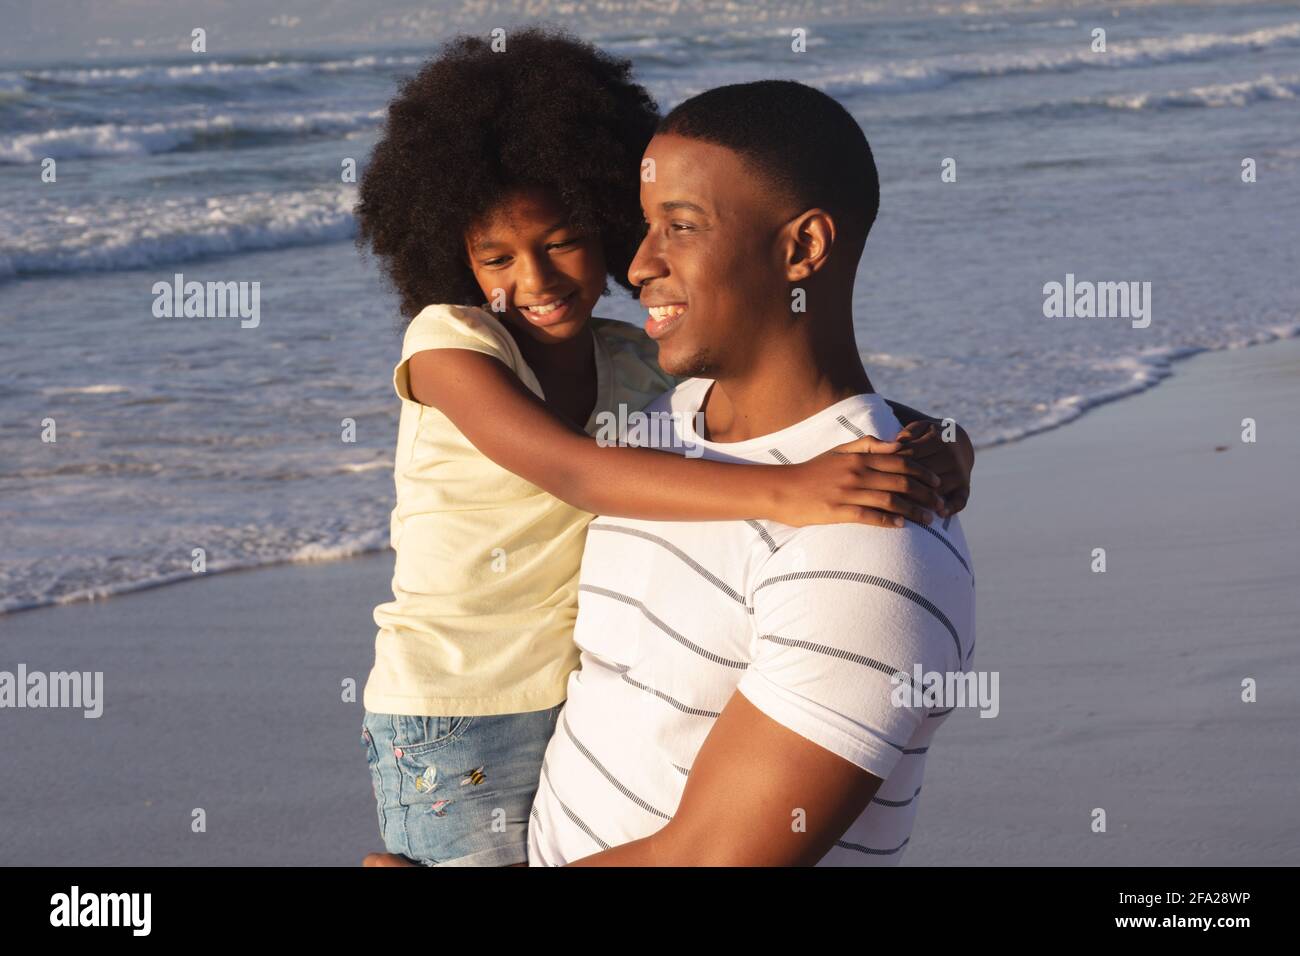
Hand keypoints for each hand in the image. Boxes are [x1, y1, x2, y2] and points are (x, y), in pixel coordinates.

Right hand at [771, 435, 943, 528]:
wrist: (781, 489)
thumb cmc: (812, 471)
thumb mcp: (838, 451)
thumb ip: (867, 445)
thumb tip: (897, 445)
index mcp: (858, 457)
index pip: (900, 462)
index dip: (922, 472)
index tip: (937, 483)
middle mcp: (856, 473)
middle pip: (901, 481)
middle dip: (926, 494)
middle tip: (941, 505)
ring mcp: (847, 492)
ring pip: (890, 500)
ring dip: (914, 511)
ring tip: (929, 520)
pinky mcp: (838, 511)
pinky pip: (869, 516)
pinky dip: (889, 521)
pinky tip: (902, 527)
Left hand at [891, 419, 973, 516]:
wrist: (958, 443)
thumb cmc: (929, 436)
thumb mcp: (920, 427)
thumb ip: (909, 432)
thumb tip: (898, 442)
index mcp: (938, 440)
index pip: (911, 455)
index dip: (893, 466)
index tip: (877, 475)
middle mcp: (951, 456)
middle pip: (923, 474)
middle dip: (903, 486)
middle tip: (883, 497)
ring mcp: (959, 473)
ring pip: (938, 489)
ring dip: (921, 500)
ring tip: (901, 509)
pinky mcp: (965, 487)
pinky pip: (960, 500)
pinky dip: (952, 508)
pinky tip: (939, 514)